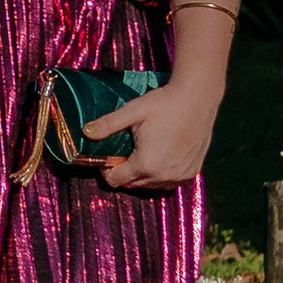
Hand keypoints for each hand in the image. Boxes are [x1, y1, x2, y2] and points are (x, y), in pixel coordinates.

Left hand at [98, 78, 217, 193]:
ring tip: (141, 151)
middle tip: (123, 151)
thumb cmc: (164, 103)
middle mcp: (163, 176)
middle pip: (132, 184)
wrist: (198, 98)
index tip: (108, 155)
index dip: (107, 169)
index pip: (115, 180)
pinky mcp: (192, 172)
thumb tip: (85, 131)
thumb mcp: (133, 112)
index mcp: (145, 164)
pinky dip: (160, 173)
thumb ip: (108, 125)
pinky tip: (160, 155)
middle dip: (123, 171)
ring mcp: (179, 176)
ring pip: (151, 185)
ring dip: (142, 174)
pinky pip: (169, 181)